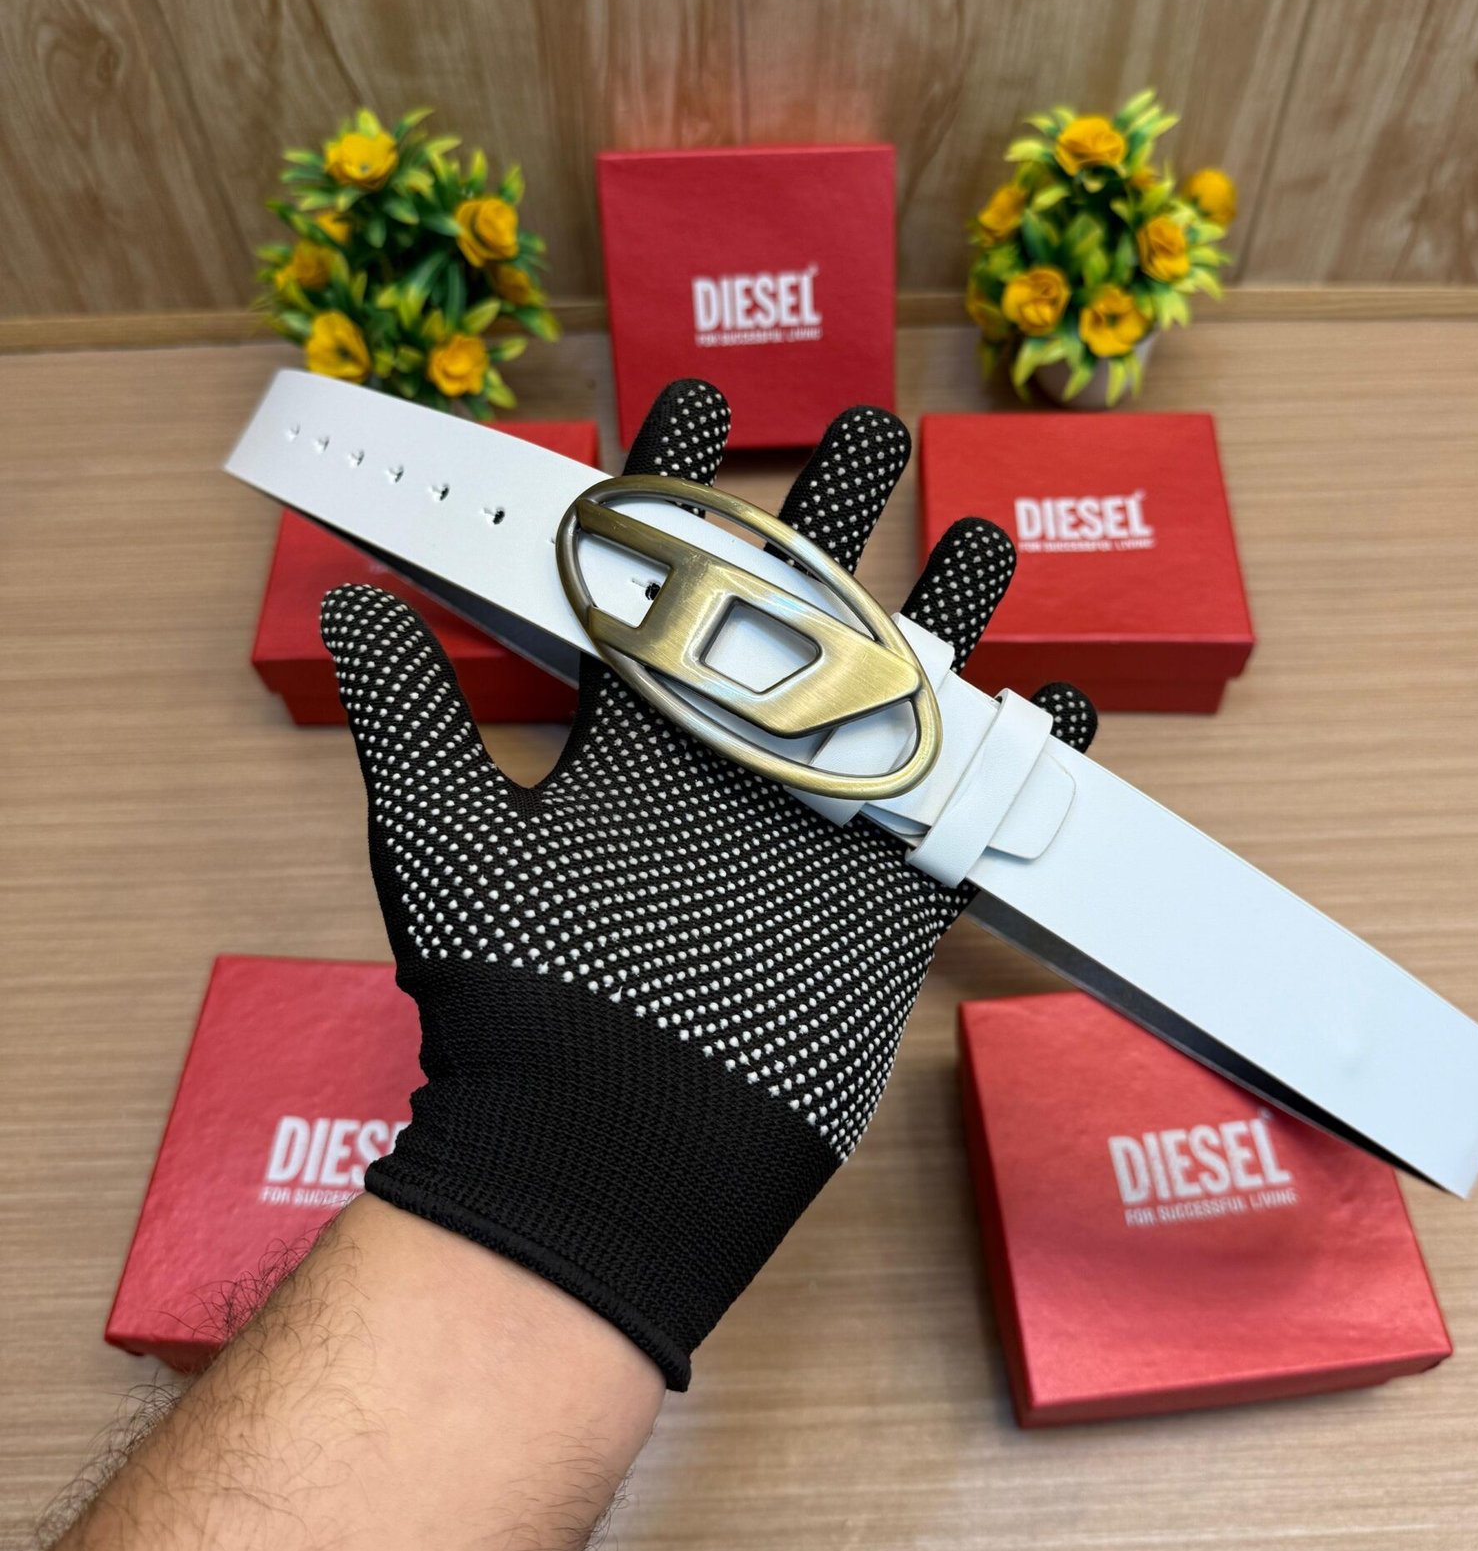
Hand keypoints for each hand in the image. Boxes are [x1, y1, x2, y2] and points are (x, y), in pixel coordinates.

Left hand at [321, 380, 1095, 1385]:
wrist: (607, 1154)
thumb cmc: (518, 1003)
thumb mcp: (451, 846)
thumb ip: (415, 719)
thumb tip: (347, 601)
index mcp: (634, 738)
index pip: (662, 583)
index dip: (678, 488)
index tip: (698, 396)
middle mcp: (729, 767)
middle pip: (795, 615)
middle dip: (834, 520)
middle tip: (873, 431)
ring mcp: (813, 832)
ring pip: (893, 698)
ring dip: (941, 620)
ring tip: (979, 541)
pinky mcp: (882, 906)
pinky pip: (962, 816)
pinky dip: (1016, 764)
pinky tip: (1057, 707)